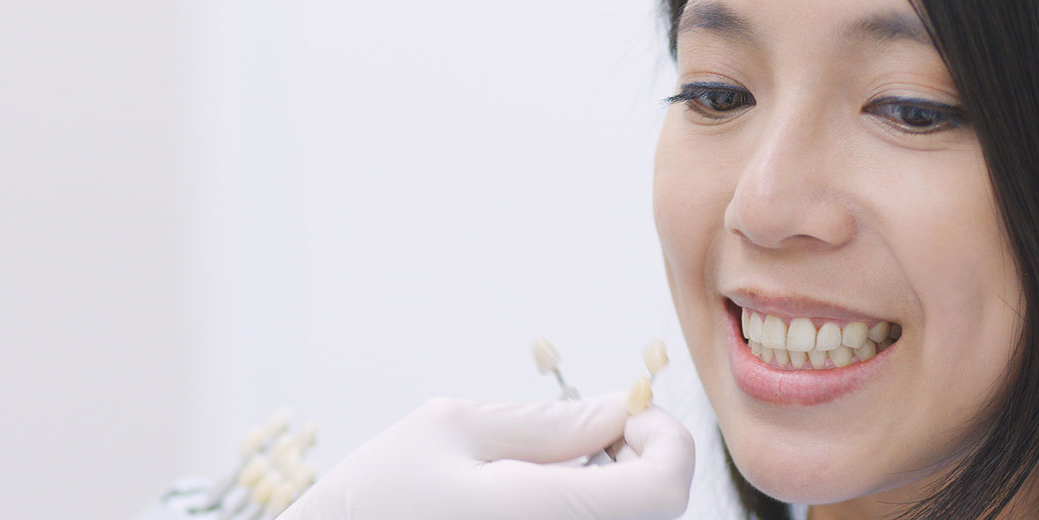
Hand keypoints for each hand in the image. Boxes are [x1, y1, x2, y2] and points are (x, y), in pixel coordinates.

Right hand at [279, 394, 695, 519]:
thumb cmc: (371, 503)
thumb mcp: (449, 431)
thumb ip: (545, 423)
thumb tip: (615, 411)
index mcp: (550, 516)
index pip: (667, 486)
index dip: (664, 439)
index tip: (625, 418)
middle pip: (653, 513)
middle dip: (637, 464)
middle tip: (586, 440)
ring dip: (607, 497)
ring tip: (542, 476)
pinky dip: (578, 518)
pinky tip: (524, 507)